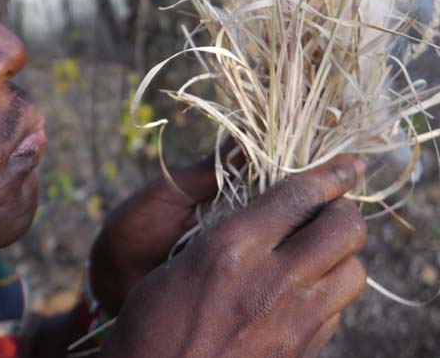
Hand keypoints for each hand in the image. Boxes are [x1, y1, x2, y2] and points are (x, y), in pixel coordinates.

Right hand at [100, 156, 366, 357]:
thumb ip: (227, 237)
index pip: (298, 196)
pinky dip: (326, 293)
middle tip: (331, 208)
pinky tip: (300, 292)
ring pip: (354, 273)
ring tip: (317, 252)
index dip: (331, 174)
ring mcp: (292, 323)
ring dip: (341, 255)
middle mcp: (270, 283)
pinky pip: (336, 312)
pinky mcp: (301, 352)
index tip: (348, 165)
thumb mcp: (177, 265)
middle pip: (345, 230)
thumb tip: (266, 216)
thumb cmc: (151, 322)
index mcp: (231, 249)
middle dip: (345, 211)